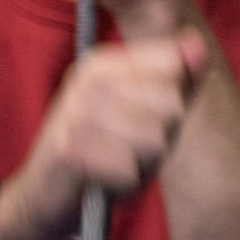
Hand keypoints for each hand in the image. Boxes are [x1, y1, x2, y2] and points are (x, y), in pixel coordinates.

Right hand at [0, 30, 207, 239]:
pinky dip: (125, 183)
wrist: (44, 198)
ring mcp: (75, 112)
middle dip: (162, 136)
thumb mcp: (150, 111)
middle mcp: (87, 79)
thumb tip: (196, 41)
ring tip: (117, 163)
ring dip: (144, 163)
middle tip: (129, 147)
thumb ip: (181, 77)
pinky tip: (104, 180)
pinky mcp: (68, 151)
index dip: (175, 99)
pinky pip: (131, 170)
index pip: (174, 64)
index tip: (145, 115)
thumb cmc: (108, 152)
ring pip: (155, 140)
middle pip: (172, 104)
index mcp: (104, 62)